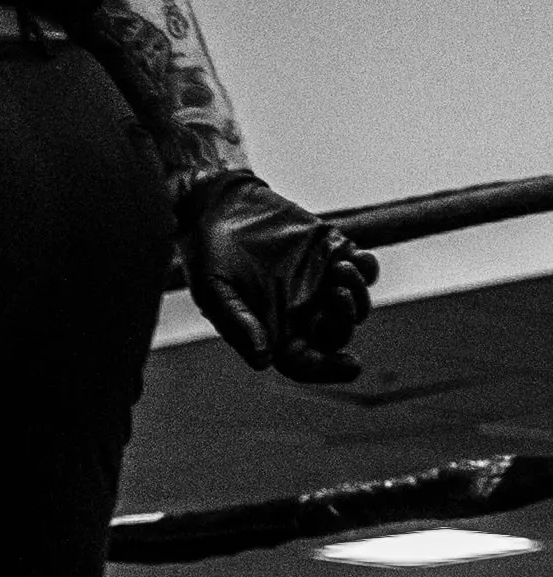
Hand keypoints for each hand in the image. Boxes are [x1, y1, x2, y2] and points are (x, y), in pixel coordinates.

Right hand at [179, 170, 374, 383]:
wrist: (219, 207)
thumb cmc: (209, 254)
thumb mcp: (214, 292)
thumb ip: (237, 325)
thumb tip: (263, 362)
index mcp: (273, 331)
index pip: (305, 362)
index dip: (328, 368)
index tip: (352, 366)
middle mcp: (300, 313)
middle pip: (336, 336)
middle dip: (344, 322)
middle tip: (337, 296)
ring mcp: (320, 284)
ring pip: (356, 306)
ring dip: (358, 295)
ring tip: (341, 270)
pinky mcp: (332, 255)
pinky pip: (363, 271)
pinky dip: (367, 270)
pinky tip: (355, 260)